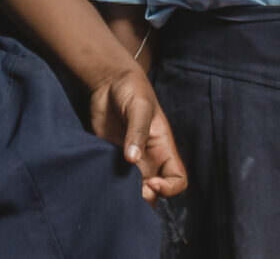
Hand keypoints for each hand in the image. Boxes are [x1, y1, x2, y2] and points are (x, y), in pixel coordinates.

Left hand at [88, 66, 188, 201]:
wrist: (108, 82)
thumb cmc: (132, 89)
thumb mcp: (139, 107)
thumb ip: (137, 132)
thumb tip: (132, 159)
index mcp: (163, 148)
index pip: (178, 180)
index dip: (169, 188)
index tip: (151, 182)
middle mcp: (149, 159)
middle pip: (156, 192)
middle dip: (146, 197)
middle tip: (128, 190)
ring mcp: (129, 161)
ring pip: (135, 190)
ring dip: (127, 196)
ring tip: (115, 189)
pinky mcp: (110, 158)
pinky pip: (114, 180)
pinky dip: (111, 186)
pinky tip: (102, 181)